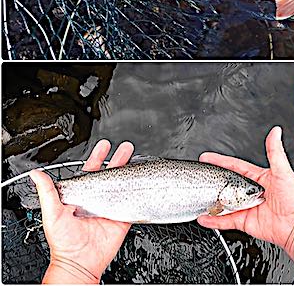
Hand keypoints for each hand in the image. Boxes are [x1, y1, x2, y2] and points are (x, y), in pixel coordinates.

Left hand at [29, 140, 133, 283]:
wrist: (80, 261)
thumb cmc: (64, 242)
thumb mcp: (52, 214)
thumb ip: (47, 192)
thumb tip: (36, 175)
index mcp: (81, 195)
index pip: (91, 171)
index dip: (97, 158)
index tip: (104, 146)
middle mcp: (97, 199)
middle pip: (111, 174)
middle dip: (119, 159)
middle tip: (126, 147)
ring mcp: (111, 206)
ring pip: (123, 184)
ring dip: (130, 171)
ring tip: (136, 158)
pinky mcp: (123, 216)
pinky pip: (133, 201)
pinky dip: (139, 192)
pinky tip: (143, 181)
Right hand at [197, 126, 293, 265]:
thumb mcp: (283, 172)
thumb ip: (275, 151)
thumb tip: (275, 132)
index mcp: (260, 178)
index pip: (236, 166)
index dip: (221, 161)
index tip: (207, 157)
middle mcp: (252, 192)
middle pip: (228, 185)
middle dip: (215, 182)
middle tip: (202, 178)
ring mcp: (247, 207)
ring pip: (225, 203)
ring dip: (212, 202)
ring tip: (200, 198)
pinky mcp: (245, 221)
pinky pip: (226, 220)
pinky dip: (214, 220)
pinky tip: (204, 218)